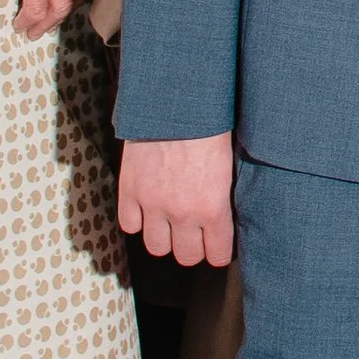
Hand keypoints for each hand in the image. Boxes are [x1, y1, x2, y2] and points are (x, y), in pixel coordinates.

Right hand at [117, 133, 235, 267]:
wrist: (176, 102)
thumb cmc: (210, 126)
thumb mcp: (228, 166)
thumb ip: (223, 198)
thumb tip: (226, 218)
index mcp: (213, 207)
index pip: (216, 255)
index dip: (217, 250)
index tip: (217, 243)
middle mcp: (182, 213)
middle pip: (185, 256)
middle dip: (191, 247)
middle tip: (194, 233)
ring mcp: (153, 204)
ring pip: (156, 247)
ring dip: (163, 237)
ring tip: (170, 222)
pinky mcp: (130, 190)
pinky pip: (130, 225)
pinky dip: (138, 219)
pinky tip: (148, 208)